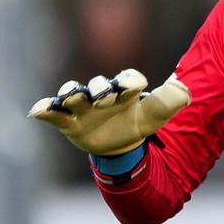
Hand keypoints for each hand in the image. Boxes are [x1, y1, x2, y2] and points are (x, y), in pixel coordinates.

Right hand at [29, 69, 189, 156]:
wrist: (118, 145)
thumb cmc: (136, 123)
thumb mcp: (153, 116)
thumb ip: (167, 103)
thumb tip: (185, 91)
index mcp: (126, 90)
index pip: (129, 79)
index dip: (130, 81)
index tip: (136, 87)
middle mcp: (103, 93)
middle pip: (98, 84)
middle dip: (100, 88)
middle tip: (104, 98)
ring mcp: (84, 106)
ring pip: (74, 94)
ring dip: (73, 94)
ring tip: (72, 98)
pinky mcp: (69, 121)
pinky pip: (55, 113)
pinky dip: (46, 110)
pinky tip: (38, 110)